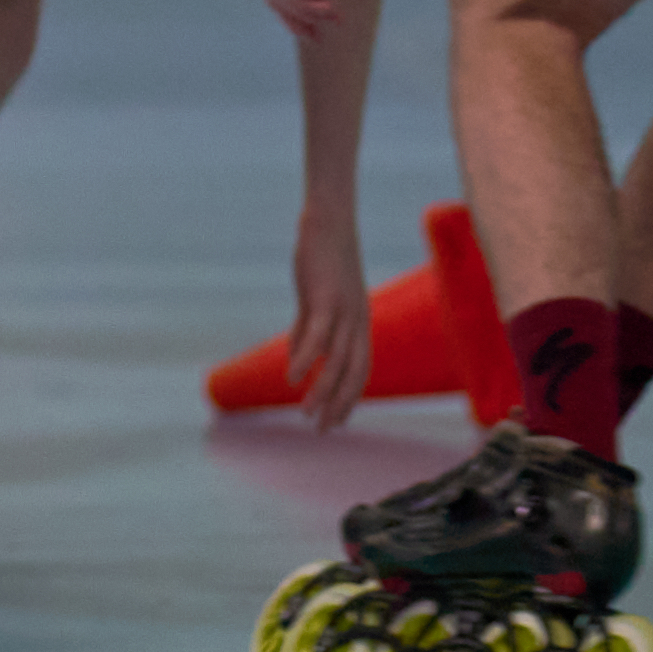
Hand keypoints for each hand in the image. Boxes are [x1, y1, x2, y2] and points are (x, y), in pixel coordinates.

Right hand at [280, 196, 375, 430]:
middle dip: (340, 404)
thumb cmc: (323, 260)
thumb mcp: (316, 301)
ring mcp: (344, 310)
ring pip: (337, 360)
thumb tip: (298, 360)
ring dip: (322, 390)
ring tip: (307, 416)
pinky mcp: (326, 297)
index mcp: (359, 322)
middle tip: (323, 431)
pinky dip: (305, 359)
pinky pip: (317, 335)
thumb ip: (307, 330)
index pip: (360, 370)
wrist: (328, 220)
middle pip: (354, 373)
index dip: (350, 398)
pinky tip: (291, 379)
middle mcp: (358, 321)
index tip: (336, 422)